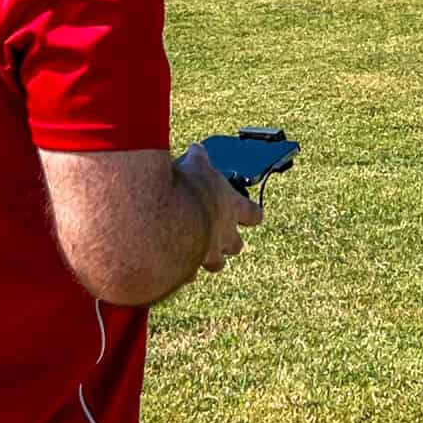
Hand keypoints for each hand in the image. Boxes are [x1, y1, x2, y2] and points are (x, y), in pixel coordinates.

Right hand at [175, 143, 264, 273]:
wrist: (169, 223)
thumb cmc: (189, 191)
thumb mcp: (196, 166)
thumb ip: (199, 159)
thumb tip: (197, 150)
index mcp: (232, 207)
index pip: (253, 214)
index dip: (252, 213)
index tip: (253, 213)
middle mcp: (224, 235)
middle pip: (236, 245)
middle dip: (230, 242)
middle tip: (220, 234)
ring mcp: (207, 254)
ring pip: (215, 263)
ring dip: (207, 257)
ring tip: (194, 249)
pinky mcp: (187, 268)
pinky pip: (188, 272)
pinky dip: (181, 267)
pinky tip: (171, 260)